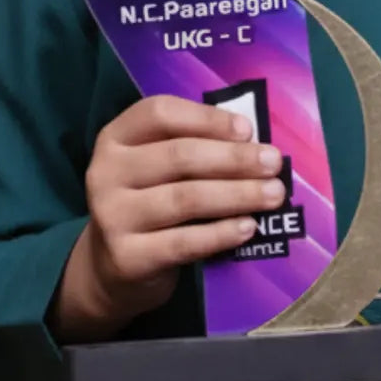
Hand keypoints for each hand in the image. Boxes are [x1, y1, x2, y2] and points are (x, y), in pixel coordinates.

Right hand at [51, 94, 285, 342]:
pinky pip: (183, 242)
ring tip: (274, 195)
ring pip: (185, 199)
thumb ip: (193, 146)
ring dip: (237, 194)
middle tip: (274, 163)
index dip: (207, 118)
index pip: (160, 113)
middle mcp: (105, 172)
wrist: (114, 267)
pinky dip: (221, 233)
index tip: (248, 129)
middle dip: (234, 158)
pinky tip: (248, 227)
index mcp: (116, 137)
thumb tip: (253, 143)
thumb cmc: (150, 201)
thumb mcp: (158, 166)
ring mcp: (112, 216)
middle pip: (178, 156)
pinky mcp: (127, 257)